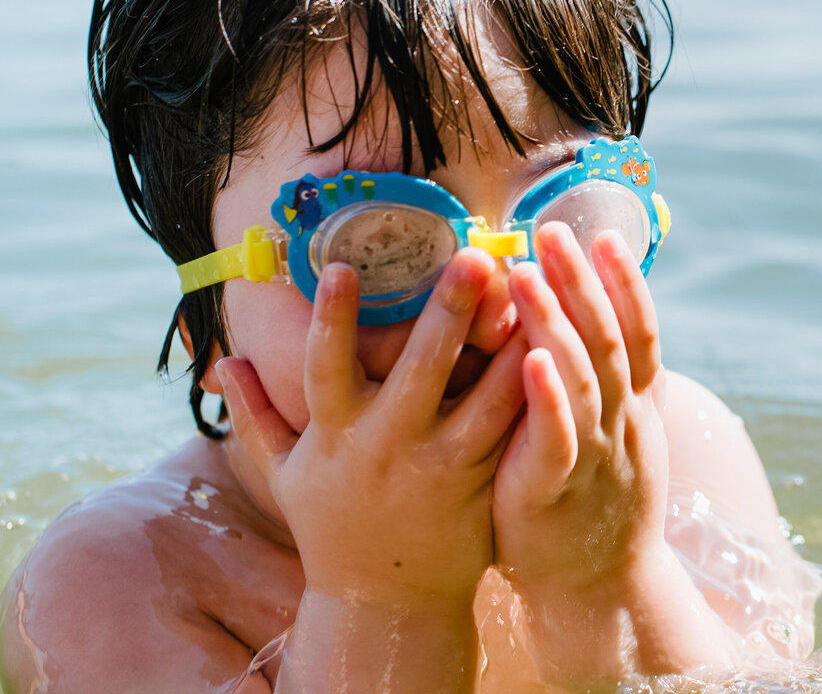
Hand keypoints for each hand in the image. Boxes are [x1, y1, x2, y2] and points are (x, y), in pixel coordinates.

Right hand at [217, 249, 526, 605]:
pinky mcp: (480, 483)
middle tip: (474, 258)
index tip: (342, 266)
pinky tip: (556, 349)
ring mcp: (439, 466)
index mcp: (335, 435)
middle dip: (446, 312)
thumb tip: (224, 363)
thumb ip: (255, 418)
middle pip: (419, 370)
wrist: (385, 605)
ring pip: (481, 399)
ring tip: (534, 293)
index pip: (325, 367)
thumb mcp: (285, 477)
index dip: (332, 318)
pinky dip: (532, 391)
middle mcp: (387, 445)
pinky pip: (511, 431)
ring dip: (509, 346)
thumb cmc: (333, 527)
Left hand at [493, 222, 669, 593]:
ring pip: (583, 376)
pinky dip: (550, 397)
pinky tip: (530, 360)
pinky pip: (559, 437)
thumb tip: (596, 324)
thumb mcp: (615, 435)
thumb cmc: (593, 499)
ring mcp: (597, 453)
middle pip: (607, 338)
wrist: (600, 588)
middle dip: (580, 281)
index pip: (637, 330)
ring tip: (524, 273)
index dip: (622, 281)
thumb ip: (609, 382)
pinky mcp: (560, 488)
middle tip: (550, 230)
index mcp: (635, 405)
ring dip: (555, 321)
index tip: (601, 234)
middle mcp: (624, 420)